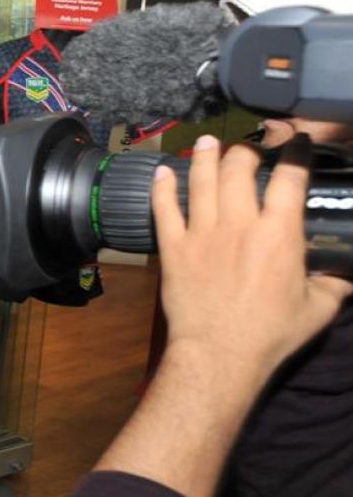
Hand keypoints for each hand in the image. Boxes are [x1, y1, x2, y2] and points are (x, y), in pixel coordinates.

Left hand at [153, 135, 352, 378]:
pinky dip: (162, 189)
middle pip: (238, 169)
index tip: (299, 142)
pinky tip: (162, 173)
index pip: (290, 178)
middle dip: (244, 151)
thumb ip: (334, 285)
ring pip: (201, 182)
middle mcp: (239, 224)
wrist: (219, 354)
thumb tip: (347, 276)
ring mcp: (201, 234)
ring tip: (206, 142)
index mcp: (278, 233)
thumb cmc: (271, 334)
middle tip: (247, 149)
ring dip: (203, 157)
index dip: (296, 153)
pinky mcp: (173, 249)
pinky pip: (164, 210)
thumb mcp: (317, 310)